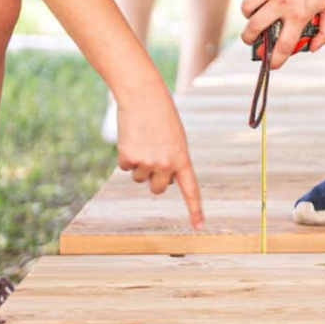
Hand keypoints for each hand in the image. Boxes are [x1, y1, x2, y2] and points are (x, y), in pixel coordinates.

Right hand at [114, 89, 202, 227]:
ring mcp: (147, 162)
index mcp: (183, 159)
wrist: (143, 96)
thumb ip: (174, 162)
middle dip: (154, 178)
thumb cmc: (162, 117)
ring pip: (139, 178)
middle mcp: (166, 165)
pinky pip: (125, 167)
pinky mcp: (128, 158)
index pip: (190, 190)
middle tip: (153, 155)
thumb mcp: (176, 140)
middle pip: (158, 189)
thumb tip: (162, 182)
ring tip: (143, 140)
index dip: (195, 209)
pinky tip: (132, 138)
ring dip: (139, 163)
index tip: (198, 227)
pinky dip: (126, 156)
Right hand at [239, 0, 324, 67]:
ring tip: (255, 18)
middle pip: (255, 30)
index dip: (275, 60)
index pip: (283, 45)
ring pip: (247, 10)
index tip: (272, 65)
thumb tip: (313, 48)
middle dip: (250, 41)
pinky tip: (257, 0)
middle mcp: (282, 2)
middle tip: (253, 42)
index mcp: (300, 13)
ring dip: (248, 18)